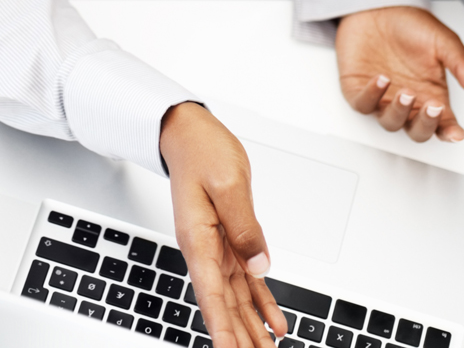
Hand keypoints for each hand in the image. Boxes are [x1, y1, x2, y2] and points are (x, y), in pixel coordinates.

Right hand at [157, 102, 285, 347]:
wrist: (190, 135)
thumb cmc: (203, 151)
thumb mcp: (228, 183)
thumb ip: (244, 226)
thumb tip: (260, 264)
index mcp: (198, 239)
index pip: (212, 295)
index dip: (222, 328)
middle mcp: (205, 251)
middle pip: (225, 306)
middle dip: (238, 338)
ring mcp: (218, 248)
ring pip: (238, 299)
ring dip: (251, 328)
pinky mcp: (231, 241)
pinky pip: (248, 280)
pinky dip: (261, 303)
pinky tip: (273, 324)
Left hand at [335, 6, 463, 142]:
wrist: (377, 6)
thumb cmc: (410, 25)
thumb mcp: (443, 42)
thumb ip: (463, 66)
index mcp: (432, 95)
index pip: (443, 124)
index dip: (450, 132)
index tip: (457, 133)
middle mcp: (409, 102)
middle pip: (417, 131)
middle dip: (425, 124)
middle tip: (432, 107)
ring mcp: (383, 99)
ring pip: (390, 122)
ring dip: (399, 112)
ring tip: (406, 91)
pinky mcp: (357, 90)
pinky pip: (363, 104)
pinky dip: (371, 96)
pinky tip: (382, 79)